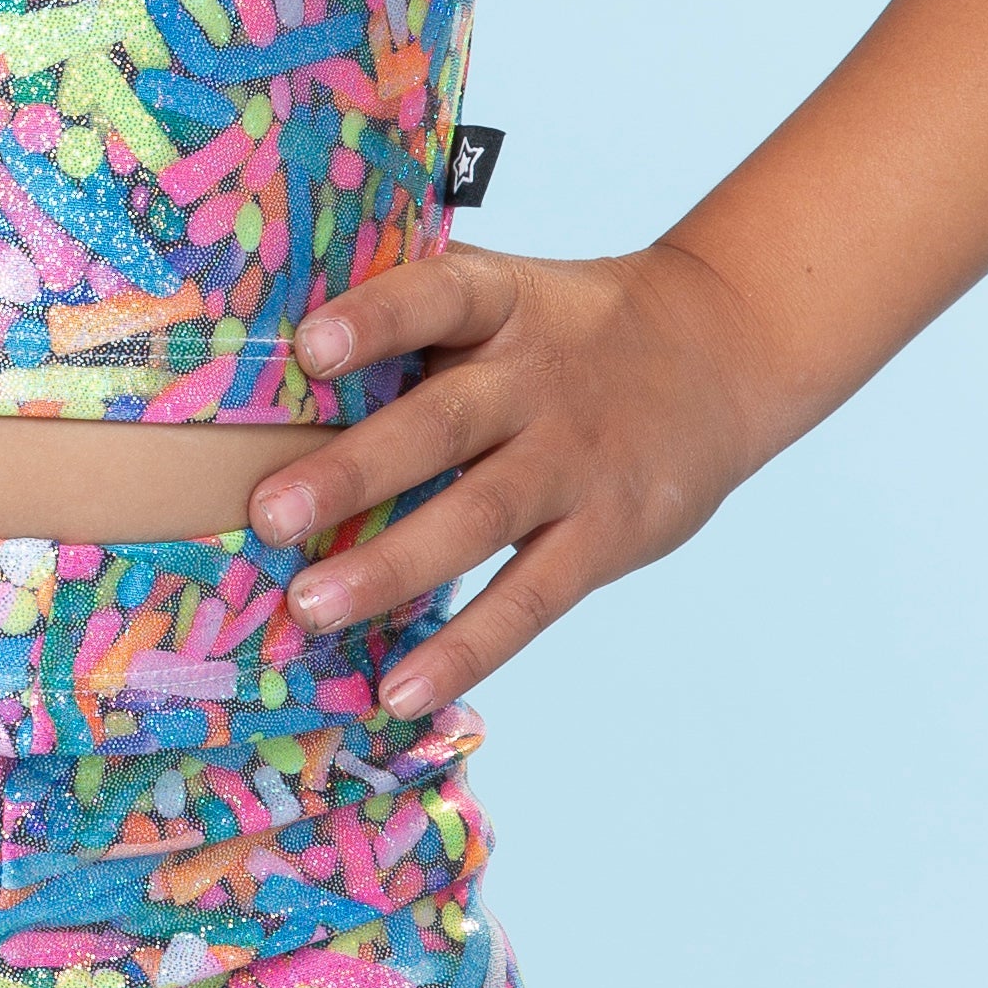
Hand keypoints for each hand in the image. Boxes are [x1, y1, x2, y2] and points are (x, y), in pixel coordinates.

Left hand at [243, 237, 783, 710]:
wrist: (722, 352)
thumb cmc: (567, 333)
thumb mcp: (510, 298)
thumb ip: (419, 329)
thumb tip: (272, 370)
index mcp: (504, 305)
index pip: (438, 298)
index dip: (375, 320)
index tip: (309, 348)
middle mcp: (539, 381)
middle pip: (441, 425)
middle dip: (352, 472)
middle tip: (266, 515)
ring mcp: (576, 461)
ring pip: (477, 518)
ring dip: (389, 569)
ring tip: (309, 609)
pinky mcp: (607, 534)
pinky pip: (529, 599)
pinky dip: (466, 648)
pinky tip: (401, 689)